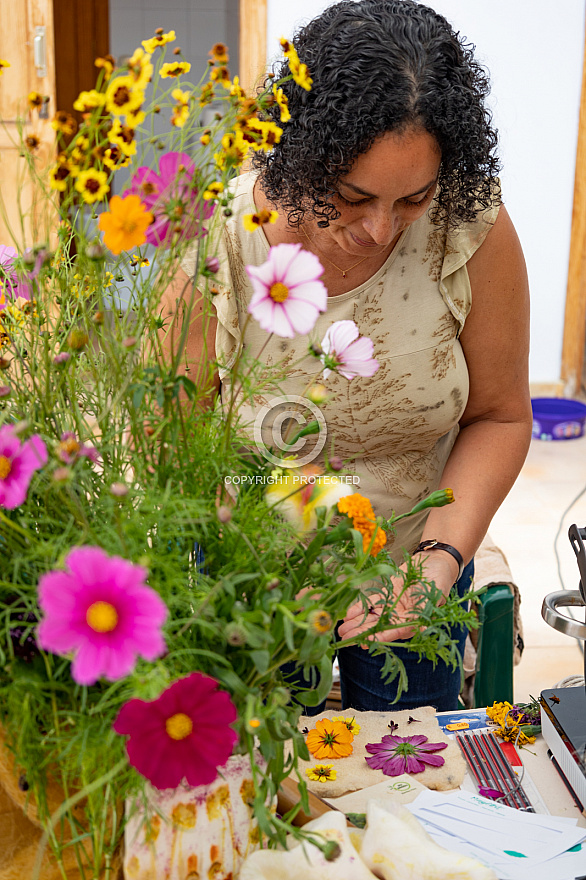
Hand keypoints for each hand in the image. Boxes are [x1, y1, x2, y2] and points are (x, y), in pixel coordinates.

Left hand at [337, 550, 459, 645]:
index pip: (393, 632)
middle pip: (378, 627)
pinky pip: (370, 604)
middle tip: (344, 638)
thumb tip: (421, 628)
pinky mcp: (386, 595)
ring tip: (340, 630)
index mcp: (414, 621)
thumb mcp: (436, 595)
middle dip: (361, 632)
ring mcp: (392, 606)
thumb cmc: (439, 580)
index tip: (364, 641)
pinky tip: (346, 614)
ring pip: (371, 617)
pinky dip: (359, 608)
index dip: (378, 637)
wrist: (435, 562)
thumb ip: (426, 611)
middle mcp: (401, 617)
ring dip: (356, 623)